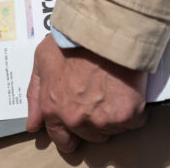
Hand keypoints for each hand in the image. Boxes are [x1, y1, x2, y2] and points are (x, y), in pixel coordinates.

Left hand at [25, 34, 147, 152]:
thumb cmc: (72, 39)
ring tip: (113, 87)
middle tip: (100, 93)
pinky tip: (128, 88)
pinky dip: (134, 107)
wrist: (103, 28)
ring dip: (115, 114)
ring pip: (113, 129)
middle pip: (92, 136)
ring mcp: (103, 119)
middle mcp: (76, 119)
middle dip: (95, 119)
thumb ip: (35, 95)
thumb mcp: (42, 61)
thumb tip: (33, 125)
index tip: (81, 120)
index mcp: (54, 109)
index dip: (73, 131)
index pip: (63, 140)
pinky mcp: (128, 114)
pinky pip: (135, 121)